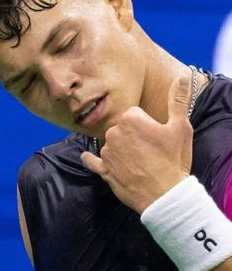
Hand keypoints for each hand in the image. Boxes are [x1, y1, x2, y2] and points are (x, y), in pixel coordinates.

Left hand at [81, 71, 193, 212]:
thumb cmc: (173, 160)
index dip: (147, 124)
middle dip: (133, 136)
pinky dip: (92, 159)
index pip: (135, 114)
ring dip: (122, 150)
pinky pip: (93, 161)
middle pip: (122, 128)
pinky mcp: (103, 169)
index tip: (156, 134)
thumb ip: (178, 99)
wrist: (165, 194)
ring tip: (140, 161)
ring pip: (112, 144)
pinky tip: (86, 156)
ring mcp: (107, 152)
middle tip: (150, 149)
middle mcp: (113, 132)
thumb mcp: (181, 127)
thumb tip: (184, 76)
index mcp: (130, 119)